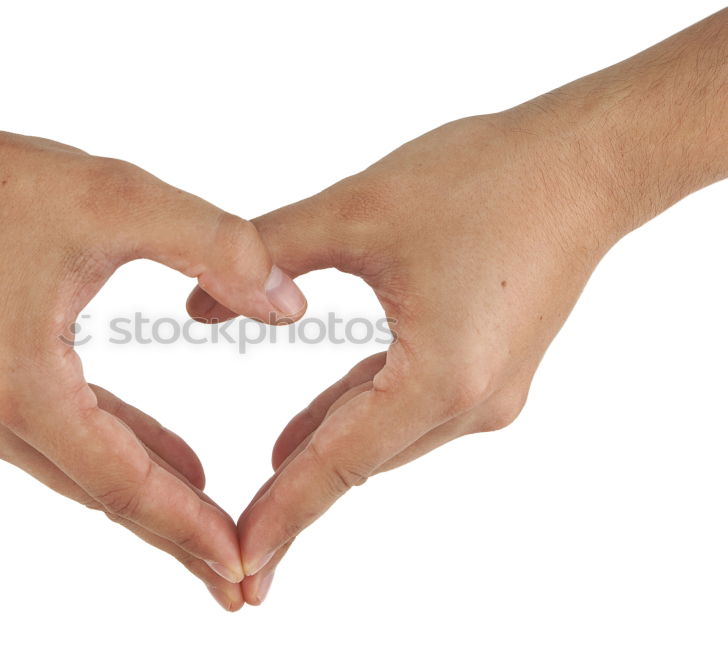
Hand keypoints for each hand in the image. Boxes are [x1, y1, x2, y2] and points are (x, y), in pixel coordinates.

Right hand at [0, 127, 306, 610]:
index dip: (188, 527)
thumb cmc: (3, 183)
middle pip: (105, 497)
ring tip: (219, 535)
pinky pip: (66, 444)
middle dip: (178, 537)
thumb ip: (215, 247)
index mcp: (21, 383)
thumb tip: (289, 306)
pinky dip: (122, 457)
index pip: (123, 481)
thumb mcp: (120, 198)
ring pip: (86, 477)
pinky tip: (175, 465)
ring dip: (152, 503)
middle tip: (243, 583)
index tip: (243, 566)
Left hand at [187, 110, 625, 602]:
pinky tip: (315, 426)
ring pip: (383, 437)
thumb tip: (196, 304)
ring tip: (265, 485)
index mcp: (440, 377)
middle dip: (296, 496)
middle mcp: (471, 403)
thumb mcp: (358, 209)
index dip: (283, 514)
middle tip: (238, 543)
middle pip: (360, 462)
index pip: (339, 464)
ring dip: (325, 455)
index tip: (240, 561)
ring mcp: (489, 394)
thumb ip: (269, 253)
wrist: (585, 163)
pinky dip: (357, 416)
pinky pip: (408, 409)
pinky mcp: (493, 372)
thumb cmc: (483, 177)